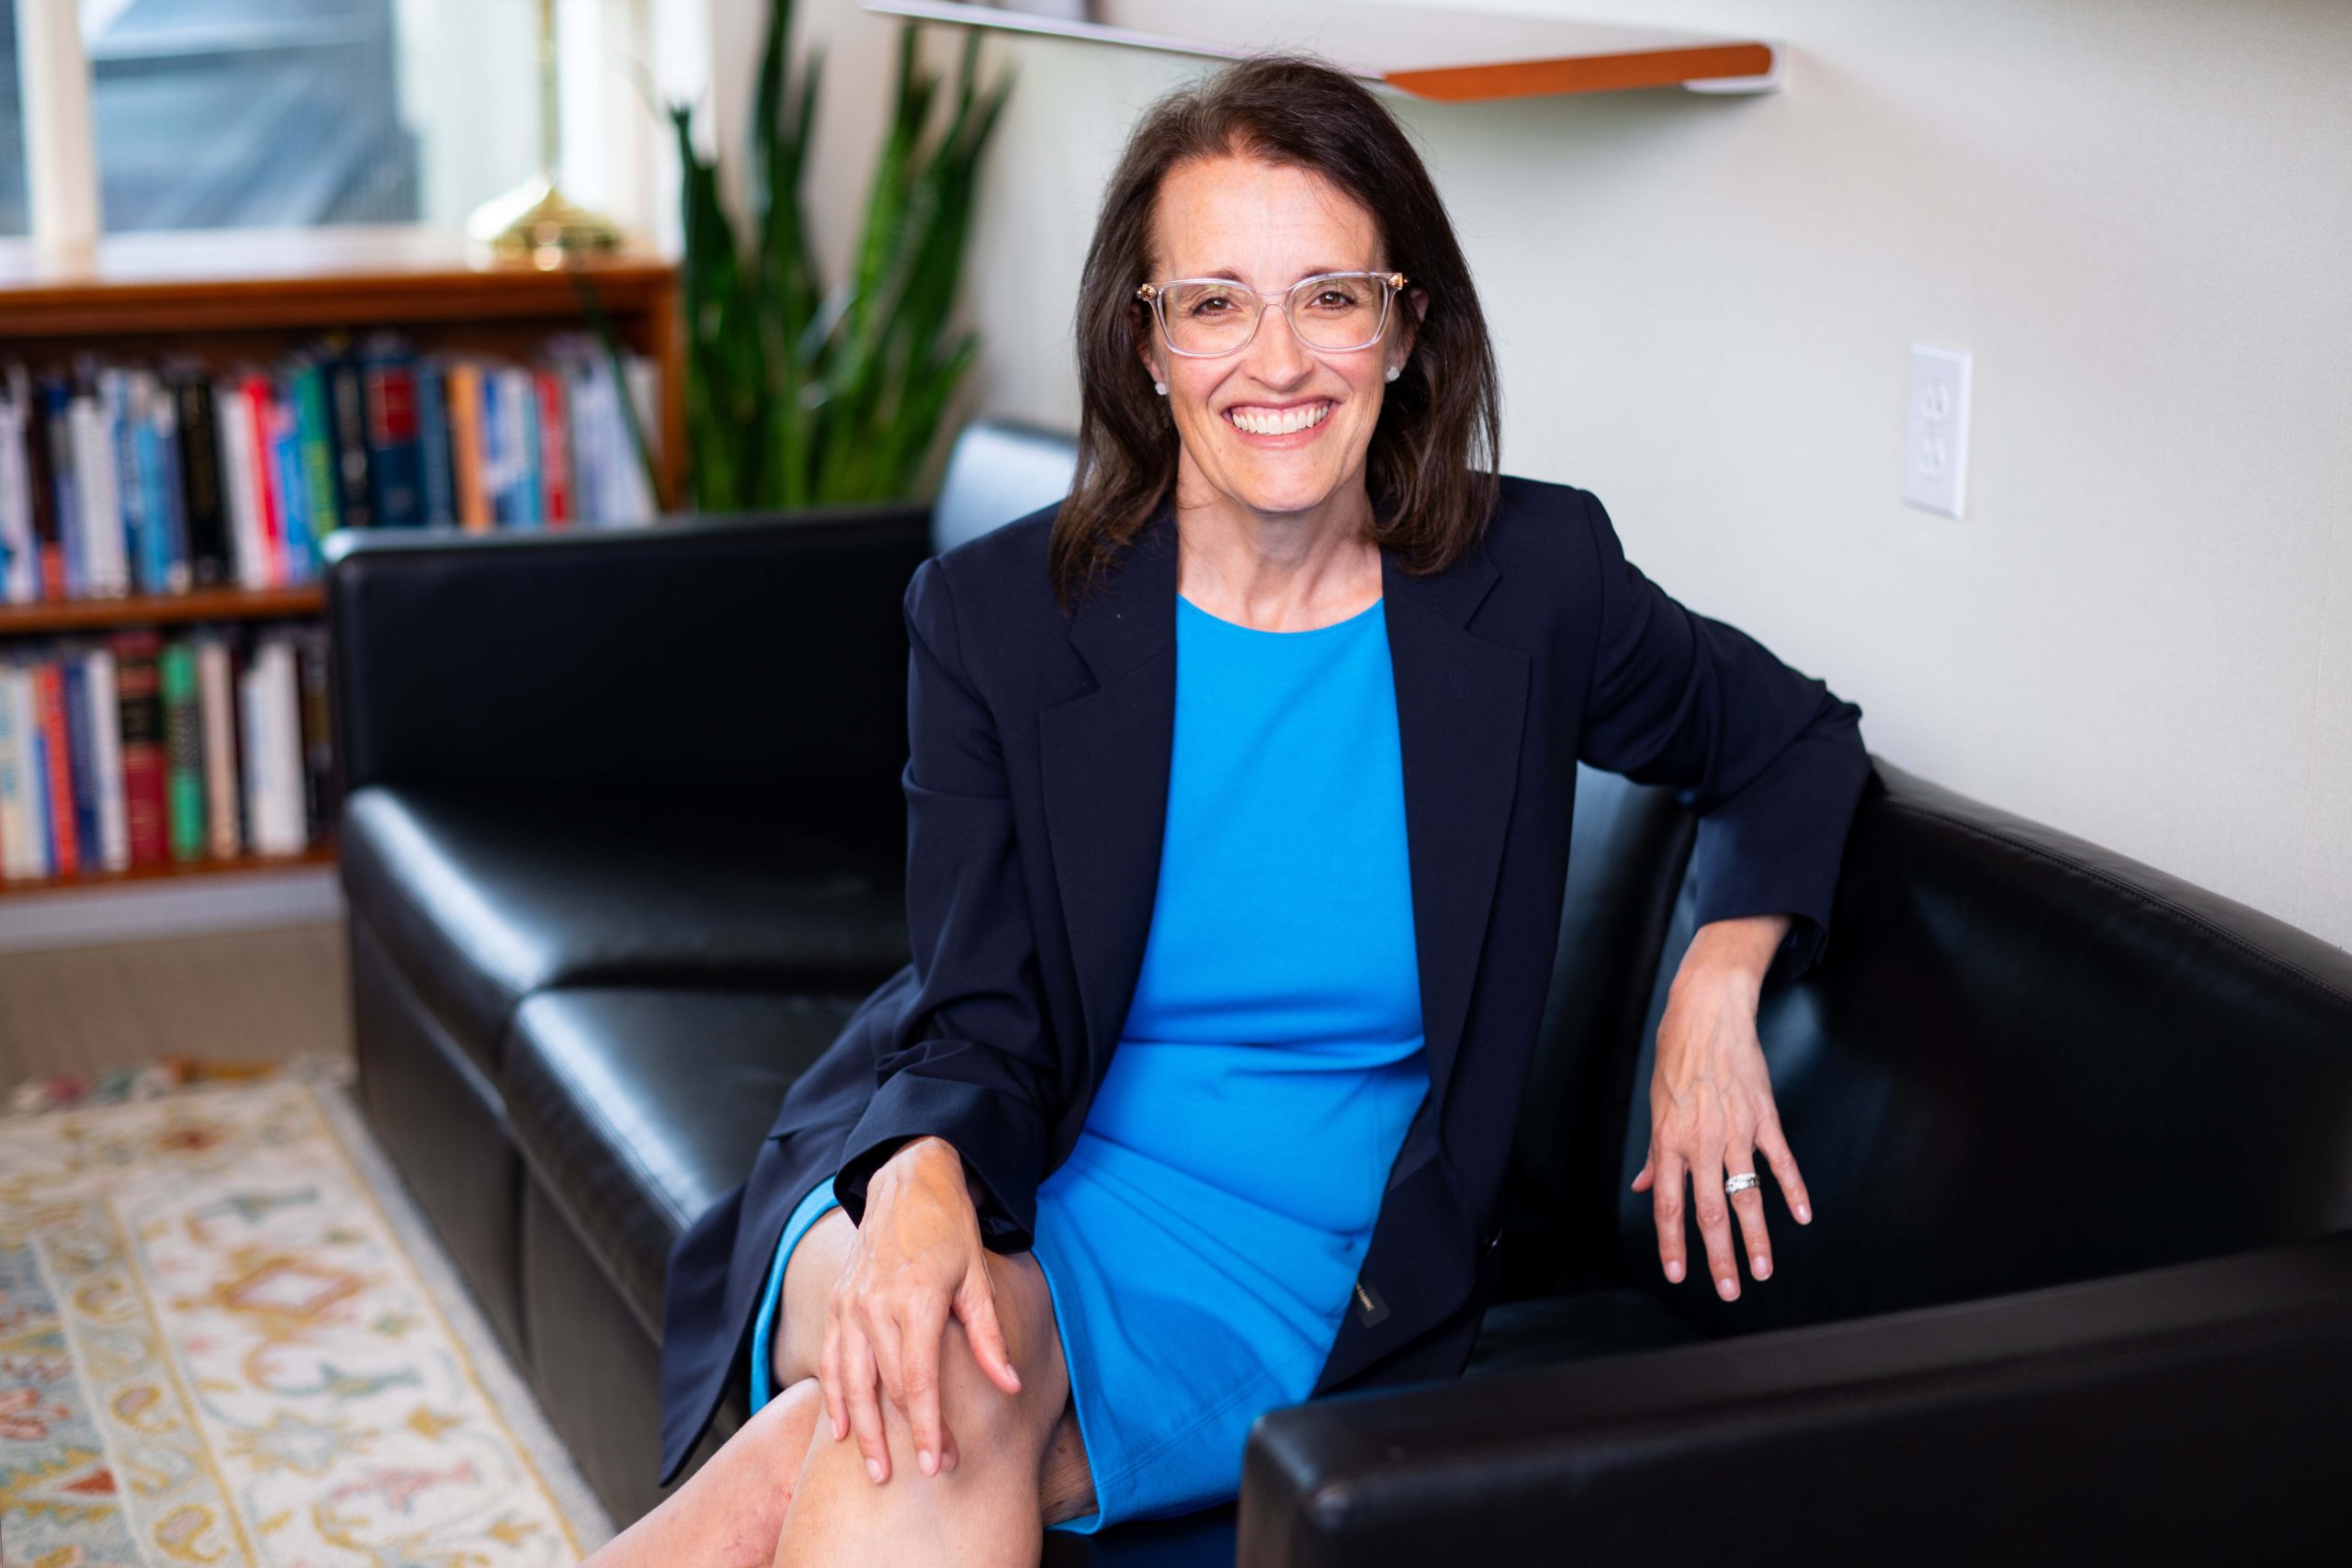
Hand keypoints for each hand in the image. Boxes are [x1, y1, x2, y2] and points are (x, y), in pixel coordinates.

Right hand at [820, 1135, 1021, 1482]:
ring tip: (874, 1469)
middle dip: (902, 1437)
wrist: (908, 1182)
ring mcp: (851, 1305)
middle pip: (885, 1388)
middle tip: (915, 1477)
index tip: (940, 1463)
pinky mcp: (837, 1303)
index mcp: (917, 1300)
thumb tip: (1009, 1385)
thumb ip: (990, 1337)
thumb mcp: (978, 1279)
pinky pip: (830, 1360)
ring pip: (850, 1381)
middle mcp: (876, 1305)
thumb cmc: (950, 1230)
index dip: (929, 1427)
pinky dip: (833, 1397)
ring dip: (861, 1429)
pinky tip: (841, 1430)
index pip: (919, 1381)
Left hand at [1630, 915, 1813, 1300]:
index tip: (1678, 1274)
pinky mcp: (1764, 1118)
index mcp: (1670, 1142)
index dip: (1673, 1243)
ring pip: (1747, 1196)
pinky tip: (1802, 1217)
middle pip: (1710, 1211)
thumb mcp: (1655, 1106)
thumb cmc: (1675, 1058)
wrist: (1708, 1014)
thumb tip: (1644, 1189)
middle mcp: (1702, 1143)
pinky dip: (1793, 1190)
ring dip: (1757, 1238)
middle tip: (1729, 1291)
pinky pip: (1780, 1162)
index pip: (1670, 1205)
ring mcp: (1736, 1132)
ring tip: (1763, 1271)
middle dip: (1719, 1256)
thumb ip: (1655, 1156)